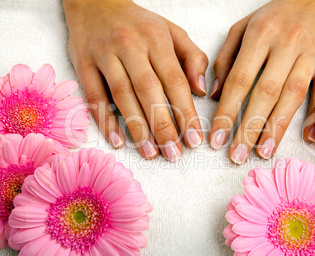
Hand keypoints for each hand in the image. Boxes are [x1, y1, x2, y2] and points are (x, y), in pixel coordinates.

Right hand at [63, 0, 207, 160]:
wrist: (95, 2)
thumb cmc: (140, 24)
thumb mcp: (172, 32)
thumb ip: (193, 58)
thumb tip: (202, 91)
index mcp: (156, 39)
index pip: (175, 80)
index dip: (186, 112)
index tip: (195, 139)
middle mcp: (130, 46)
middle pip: (148, 91)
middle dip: (163, 126)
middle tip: (174, 154)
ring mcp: (104, 55)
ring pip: (122, 96)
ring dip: (137, 128)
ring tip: (151, 153)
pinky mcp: (83, 64)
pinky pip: (94, 96)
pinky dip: (104, 120)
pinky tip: (117, 142)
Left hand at [209, 0, 314, 163]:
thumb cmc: (277, 15)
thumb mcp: (243, 28)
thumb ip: (226, 59)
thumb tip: (216, 94)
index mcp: (260, 36)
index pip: (239, 80)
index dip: (227, 112)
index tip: (216, 138)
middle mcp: (287, 45)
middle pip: (266, 93)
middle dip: (249, 128)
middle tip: (237, 156)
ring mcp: (311, 54)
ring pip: (293, 96)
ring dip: (278, 128)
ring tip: (263, 152)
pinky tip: (309, 137)